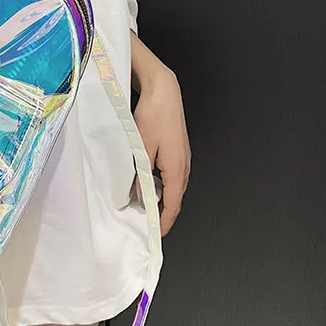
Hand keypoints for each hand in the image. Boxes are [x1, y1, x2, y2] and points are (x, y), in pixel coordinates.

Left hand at [129, 32, 190, 234]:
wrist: (163, 91)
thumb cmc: (153, 116)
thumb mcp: (141, 147)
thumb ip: (141, 174)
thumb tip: (140, 195)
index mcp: (178, 169)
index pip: (174, 204)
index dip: (165, 221)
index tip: (155, 233)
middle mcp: (185, 165)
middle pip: (175, 196)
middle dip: (163, 211)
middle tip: (146, 221)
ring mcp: (183, 156)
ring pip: (173, 184)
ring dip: (161, 196)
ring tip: (144, 204)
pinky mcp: (177, 148)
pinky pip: (171, 172)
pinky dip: (161, 182)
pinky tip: (147, 180)